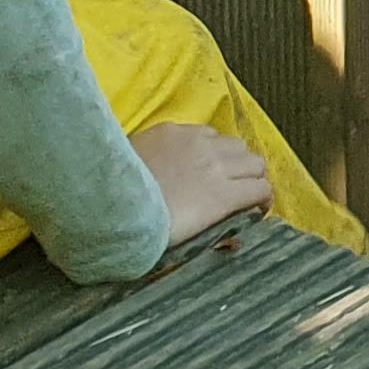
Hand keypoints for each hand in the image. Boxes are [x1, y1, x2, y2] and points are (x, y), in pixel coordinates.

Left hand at [130, 121, 272, 256]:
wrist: (106, 205)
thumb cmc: (144, 231)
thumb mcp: (187, 238)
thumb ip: (216, 224)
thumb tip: (232, 230)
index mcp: (222, 196)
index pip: (262, 189)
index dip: (262, 200)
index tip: (254, 208)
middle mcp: (217, 164)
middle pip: (256, 162)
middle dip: (252, 176)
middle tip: (239, 188)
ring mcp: (196, 142)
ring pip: (235, 143)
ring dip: (233, 157)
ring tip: (217, 168)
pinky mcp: (173, 130)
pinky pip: (206, 130)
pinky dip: (208, 142)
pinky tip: (192, 154)